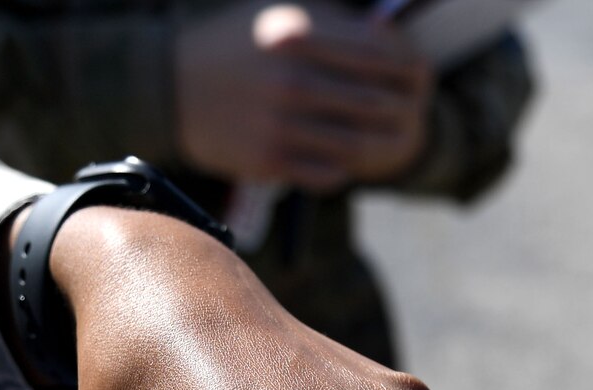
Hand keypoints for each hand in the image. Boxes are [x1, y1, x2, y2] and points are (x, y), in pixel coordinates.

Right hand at [176, 3, 432, 190]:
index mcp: (298, 34)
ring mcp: (280, 123)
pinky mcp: (268, 160)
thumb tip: (390, 36)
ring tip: (396, 138)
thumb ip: (335, 20)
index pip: (379, 55)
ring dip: (384, 144)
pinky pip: (329, 171)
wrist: (170, 86)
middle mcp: (291, 79)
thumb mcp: (281, 12)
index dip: (410, 67)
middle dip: (404, 108)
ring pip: (359, 142)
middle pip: (376, 101)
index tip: (422, 76)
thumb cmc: (238, 44)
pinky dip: (347, 166)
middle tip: (416, 112)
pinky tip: (350, 156)